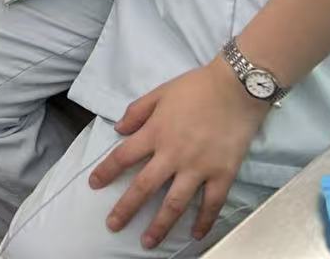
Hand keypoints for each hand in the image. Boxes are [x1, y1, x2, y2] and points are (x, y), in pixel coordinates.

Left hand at [89, 62, 269, 247]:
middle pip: (144, 187)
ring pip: (175, 203)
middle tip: (113, 226)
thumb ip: (137, 111)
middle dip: (126, 209)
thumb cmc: (196, 87)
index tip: (93, 185)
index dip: (106, 172)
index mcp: (155, 133)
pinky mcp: (222, 174)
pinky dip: (204, 221)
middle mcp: (173, 154)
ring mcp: (198, 168)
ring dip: (160, 225)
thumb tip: (118, 129)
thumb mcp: (159, 92)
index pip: (123, 157)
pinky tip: (195, 235)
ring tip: (148, 242)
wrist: (236, 88)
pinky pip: (211, 203)